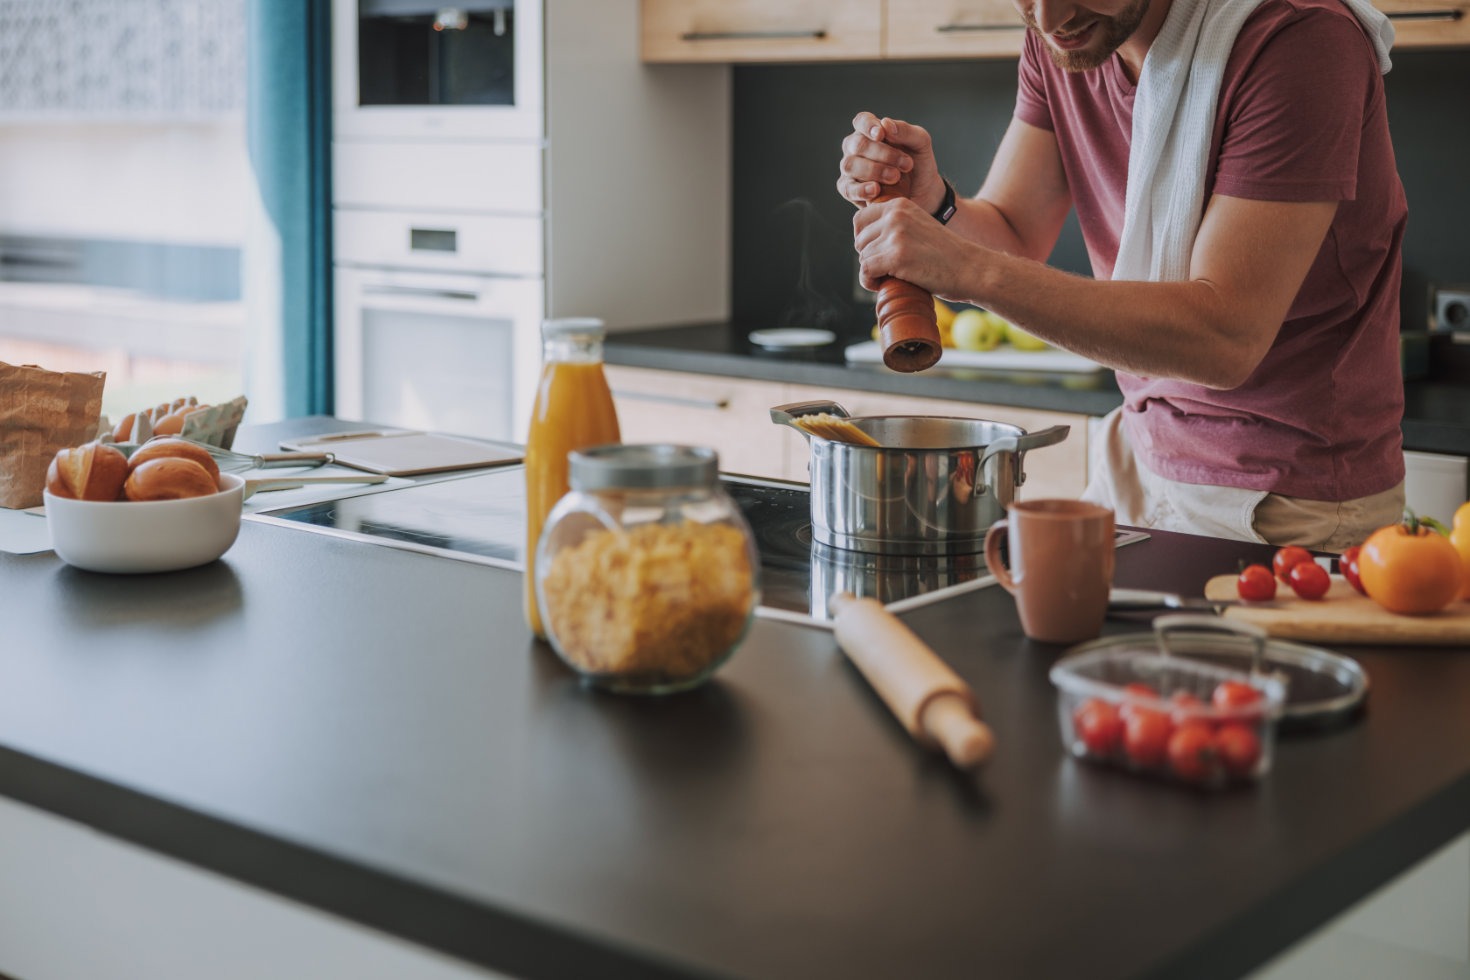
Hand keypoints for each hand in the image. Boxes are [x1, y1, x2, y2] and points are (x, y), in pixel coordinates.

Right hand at [837, 112, 944, 212]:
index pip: (861, 121)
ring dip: (874, 170)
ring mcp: (851, 170)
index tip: (881, 134)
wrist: (924, 194)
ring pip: (849, 165)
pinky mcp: (850, 191)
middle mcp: (856, 149)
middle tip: (906, 164)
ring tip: (895, 177)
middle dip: (882, 154)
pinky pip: (847, 189)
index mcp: (871, 132)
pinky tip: (876, 189)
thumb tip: (886, 124)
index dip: (868, 126)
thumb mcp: (921, 144)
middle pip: (857, 144)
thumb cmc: (919, 164)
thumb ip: (906, 131)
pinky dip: (861, 189)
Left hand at [853, 196, 970, 294]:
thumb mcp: (918, 228)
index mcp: (900, 205)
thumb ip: (894, 227)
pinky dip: (871, 282)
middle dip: (870, 258)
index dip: (865, 242)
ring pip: (863, 257)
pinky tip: (886, 285)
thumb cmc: (945, 255)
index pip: (860, 221)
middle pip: (859, 241)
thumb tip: (860, 239)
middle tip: (890, 269)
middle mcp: (895, 214)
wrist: (972, 269)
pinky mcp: (897, 256)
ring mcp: (896, 234)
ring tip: (893, 277)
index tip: (880, 255)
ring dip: (873, 272)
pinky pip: (866, 271)